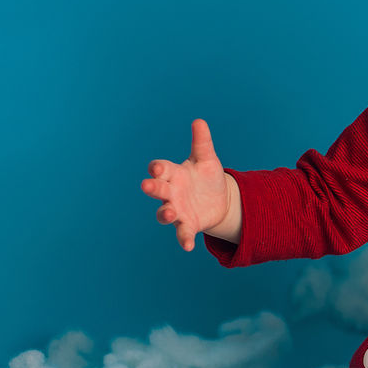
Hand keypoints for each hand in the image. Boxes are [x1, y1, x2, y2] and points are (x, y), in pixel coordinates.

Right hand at [141, 119, 236, 250]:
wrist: (220, 199)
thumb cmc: (207, 176)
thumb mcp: (207, 159)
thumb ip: (202, 142)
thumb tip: (199, 121)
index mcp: (173, 173)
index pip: (161, 169)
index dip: (157, 168)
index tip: (157, 167)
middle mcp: (171, 192)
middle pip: (157, 190)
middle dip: (152, 188)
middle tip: (147, 185)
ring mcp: (177, 209)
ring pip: (164, 213)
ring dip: (165, 213)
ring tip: (172, 212)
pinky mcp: (188, 224)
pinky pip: (183, 233)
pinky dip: (184, 239)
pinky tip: (188, 246)